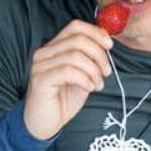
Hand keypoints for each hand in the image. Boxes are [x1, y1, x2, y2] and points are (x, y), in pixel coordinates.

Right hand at [23, 20, 113, 139]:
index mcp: (54, 47)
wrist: (45, 124)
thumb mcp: (83, 75)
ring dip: (93, 71)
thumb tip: (106, 44)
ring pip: (75, 56)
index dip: (95, 33)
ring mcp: (40, 65)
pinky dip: (84, 78)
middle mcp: (44, 52)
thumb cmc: (63, 99)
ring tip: (97, 84)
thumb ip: (90, 59)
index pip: (75, 27)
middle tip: (106, 72)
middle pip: (78, 39)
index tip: (109, 46)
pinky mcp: (40, 80)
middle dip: (99, 55)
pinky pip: (68, 71)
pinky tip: (89, 88)